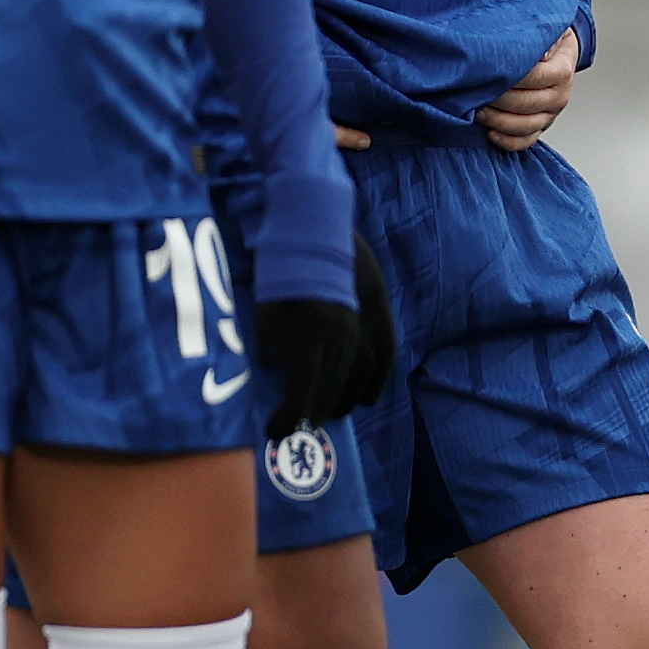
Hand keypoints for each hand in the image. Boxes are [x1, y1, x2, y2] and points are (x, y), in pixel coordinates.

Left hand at [257, 232, 398, 431]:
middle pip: (333, 387)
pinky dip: (376, 381)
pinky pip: (384, 355)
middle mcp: (346, 332)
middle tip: (295, 427)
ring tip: (326, 414)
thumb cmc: (280, 258)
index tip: (275, 431)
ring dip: (342, 400)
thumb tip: (277, 364)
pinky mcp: (379, 310)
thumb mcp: (264, 302)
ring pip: (359, 375)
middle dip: (312, 412)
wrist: (317, 217)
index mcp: (313, 332)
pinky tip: (367, 399)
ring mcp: (366, 321)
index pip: (304, 388)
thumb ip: (271, 339)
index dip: (290, 415)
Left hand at [478, 28, 579, 151]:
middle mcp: (559, 95)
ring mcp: (550, 114)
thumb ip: (541, 36)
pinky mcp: (541, 126)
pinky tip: (491, 132)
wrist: (561, 52)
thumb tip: (539, 51)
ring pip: (525, 126)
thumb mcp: (548, 28)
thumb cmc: (548, 40)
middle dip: (496, 99)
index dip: (508, 76)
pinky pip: (525, 141)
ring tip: (477, 110)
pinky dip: (507, 141)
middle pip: (526, 103)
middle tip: (474, 91)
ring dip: (498, 121)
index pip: (534, 77)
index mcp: (562, 71)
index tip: (485, 71)